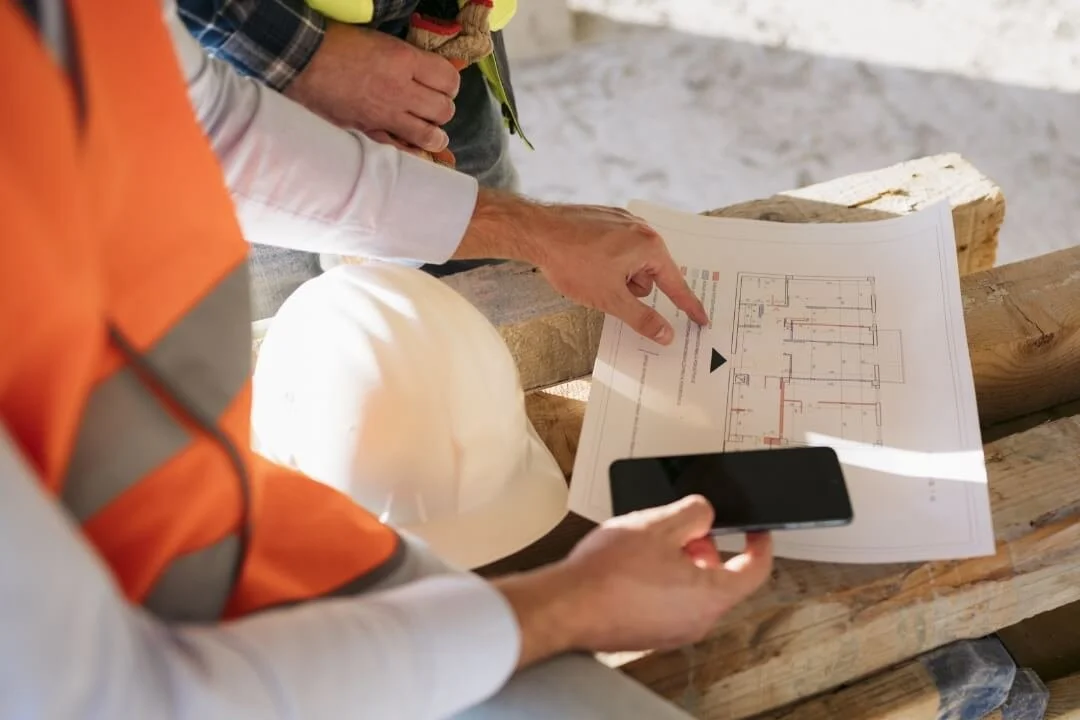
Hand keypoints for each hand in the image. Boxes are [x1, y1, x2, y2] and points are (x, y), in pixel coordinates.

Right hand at [284, 21, 459, 151]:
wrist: (302, 60)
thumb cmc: (337, 44)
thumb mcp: (381, 41)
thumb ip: (407, 60)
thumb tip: (427, 72)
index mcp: (404, 60)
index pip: (448, 79)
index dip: (450, 84)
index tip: (444, 85)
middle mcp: (401, 90)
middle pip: (443, 110)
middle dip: (443, 109)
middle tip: (435, 107)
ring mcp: (386, 114)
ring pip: (428, 135)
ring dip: (435, 135)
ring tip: (433, 134)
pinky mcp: (369, 130)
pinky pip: (400, 148)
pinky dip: (411, 150)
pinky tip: (413, 148)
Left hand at [457, 192, 708, 344]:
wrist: (536, 231)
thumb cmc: (573, 262)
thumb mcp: (610, 299)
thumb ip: (642, 318)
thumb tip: (666, 334)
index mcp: (650, 247)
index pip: (676, 284)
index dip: (688, 306)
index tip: (702, 320)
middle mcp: (642, 229)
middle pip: (650, 274)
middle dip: (631, 289)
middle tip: (607, 290)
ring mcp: (623, 220)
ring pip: (631, 262)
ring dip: (617, 276)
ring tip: (590, 273)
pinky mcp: (605, 218)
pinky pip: (617, 248)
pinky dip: (606, 260)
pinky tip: (586, 261)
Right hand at [494, 496, 772, 667]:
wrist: (565, 606)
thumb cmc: (607, 573)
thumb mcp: (658, 523)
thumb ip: (694, 513)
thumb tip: (704, 514)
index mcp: (710, 595)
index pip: (755, 570)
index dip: (760, 544)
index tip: (758, 531)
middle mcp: (697, 621)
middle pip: (720, 580)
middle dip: (707, 548)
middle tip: (684, 528)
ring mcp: (671, 633)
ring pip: (693, 591)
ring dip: (683, 563)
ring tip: (651, 543)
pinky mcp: (648, 635)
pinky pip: (669, 604)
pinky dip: (663, 581)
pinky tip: (634, 565)